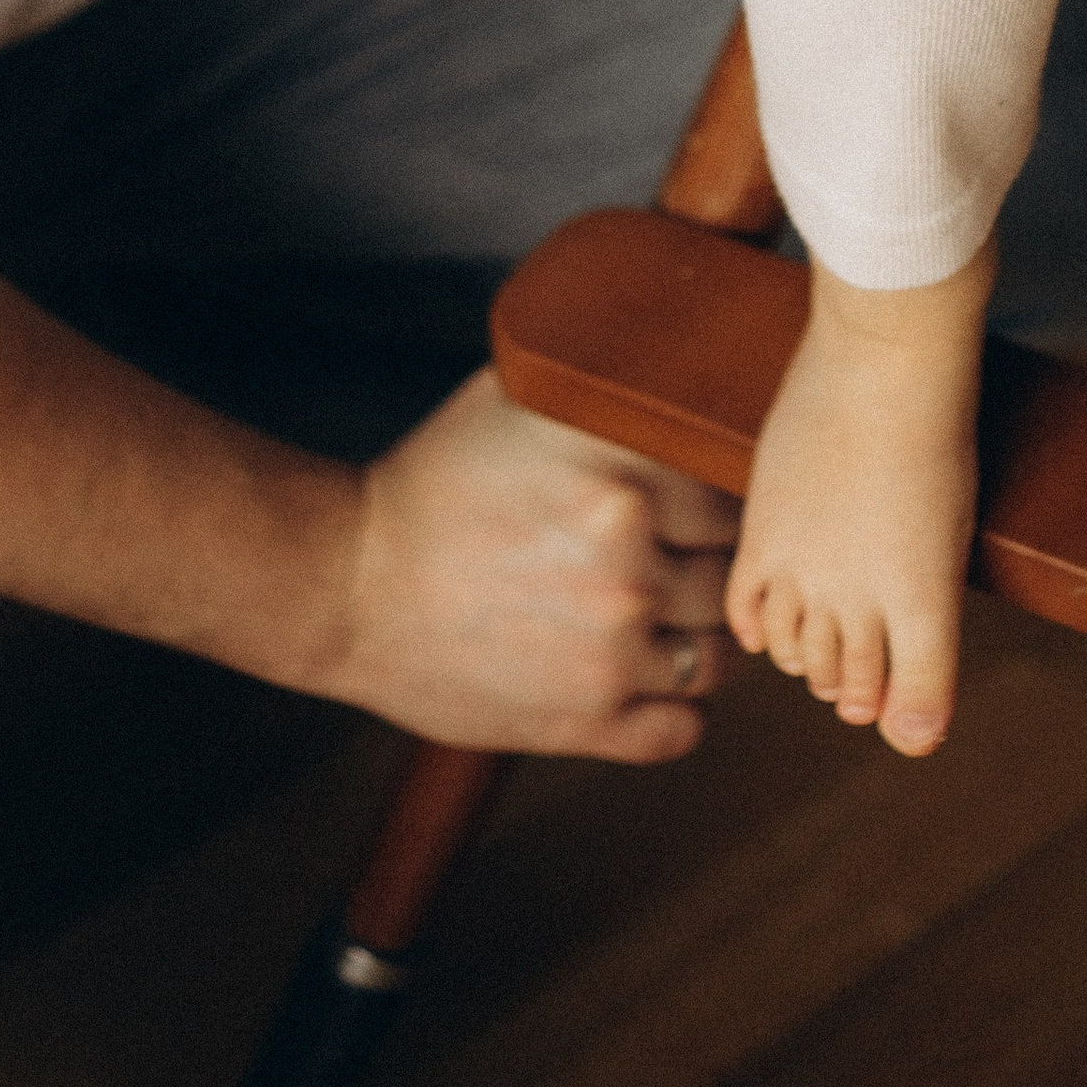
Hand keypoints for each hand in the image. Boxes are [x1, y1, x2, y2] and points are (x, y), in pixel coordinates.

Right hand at [332, 372, 737, 760]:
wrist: (350, 584)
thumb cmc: (439, 479)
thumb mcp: (524, 400)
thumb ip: (611, 387)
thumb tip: (685, 357)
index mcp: (627, 483)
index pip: (736, 499)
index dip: (718, 502)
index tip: (696, 504)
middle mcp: (631, 570)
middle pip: (733, 577)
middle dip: (710, 567)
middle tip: (678, 559)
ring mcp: (612, 656)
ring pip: (721, 659)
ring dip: (700, 640)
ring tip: (666, 619)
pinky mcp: (585, 724)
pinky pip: (685, 729)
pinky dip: (677, 708)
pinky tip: (648, 676)